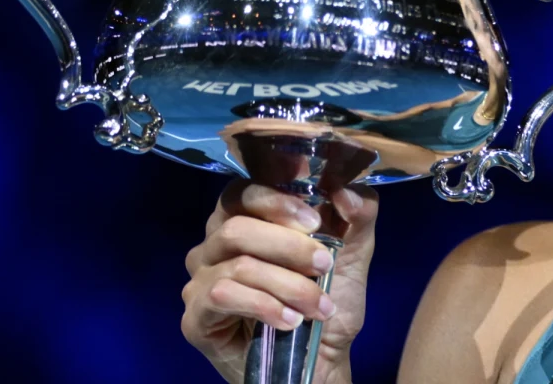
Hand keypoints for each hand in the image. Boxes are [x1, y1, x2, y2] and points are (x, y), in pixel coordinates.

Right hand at [181, 180, 377, 382]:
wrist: (322, 362)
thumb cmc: (328, 301)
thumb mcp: (353, 254)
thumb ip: (358, 215)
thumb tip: (346, 191)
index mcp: (243, 221)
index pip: (243, 193)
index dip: (276, 202)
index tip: (315, 221)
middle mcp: (213, 246)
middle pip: (237, 227)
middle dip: (289, 246)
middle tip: (324, 266)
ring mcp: (199, 281)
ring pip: (238, 265)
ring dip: (287, 285)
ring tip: (318, 306)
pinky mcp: (194, 318)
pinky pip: (223, 296)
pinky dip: (265, 306)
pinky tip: (291, 321)